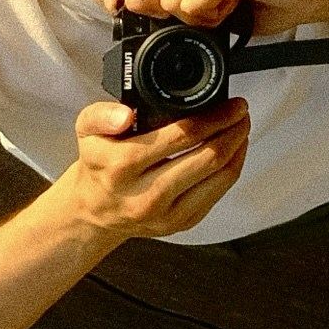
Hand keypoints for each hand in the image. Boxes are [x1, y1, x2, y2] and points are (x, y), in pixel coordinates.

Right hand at [68, 92, 250, 242]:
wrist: (95, 209)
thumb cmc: (98, 165)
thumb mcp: (86, 131)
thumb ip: (100, 115)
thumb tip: (124, 115)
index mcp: (123, 166)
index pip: (181, 136)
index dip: (214, 117)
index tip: (231, 104)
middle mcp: (146, 194)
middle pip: (208, 158)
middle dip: (233, 130)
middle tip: (242, 112)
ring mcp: (167, 214)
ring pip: (219, 178)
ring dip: (238, 149)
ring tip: (241, 129)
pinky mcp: (181, 223)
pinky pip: (218, 194)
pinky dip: (232, 169)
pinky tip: (233, 152)